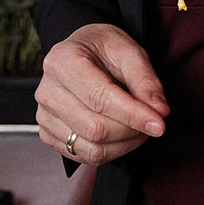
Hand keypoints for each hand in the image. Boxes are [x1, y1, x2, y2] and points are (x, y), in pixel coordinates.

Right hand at [36, 23, 168, 164]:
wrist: (82, 52)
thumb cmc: (104, 48)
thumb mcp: (129, 49)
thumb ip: (145, 79)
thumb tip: (159, 111)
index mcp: (62, 60)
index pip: (100, 98)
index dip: (133, 114)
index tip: (159, 123)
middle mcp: (47, 90)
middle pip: (95, 128)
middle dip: (131, 130)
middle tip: (152, 120)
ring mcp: (44, 115)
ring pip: (91, 149)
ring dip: (124, 144)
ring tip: (138, 126)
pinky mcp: (48, 134)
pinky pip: (84, 156)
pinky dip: (111, 151)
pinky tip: (121, 133)